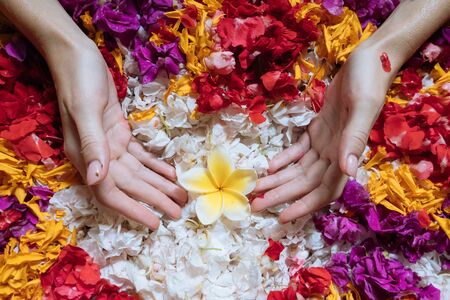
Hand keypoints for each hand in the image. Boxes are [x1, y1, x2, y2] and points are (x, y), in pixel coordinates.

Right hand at [49, 41, 186, 228]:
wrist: (78, 57)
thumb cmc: (79, 80)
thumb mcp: (85, 110)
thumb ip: (91, 145)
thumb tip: (95, 180)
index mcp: (85, 156)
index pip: (110, 192)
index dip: (132, 209)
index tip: (154, 222)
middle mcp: (98, 156)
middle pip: (131, 185)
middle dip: (155, 199)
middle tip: (179, 212)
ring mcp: (110, 145)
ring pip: (139, 172)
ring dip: (160, 185)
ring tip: (181, 196)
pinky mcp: (119, 133)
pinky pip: (140, 155)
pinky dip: (156, 165)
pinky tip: (171, 174)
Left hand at [252, 48, 390, 221]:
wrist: (370, 59)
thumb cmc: (369, 81)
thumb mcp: (362, 107)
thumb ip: (354, 139)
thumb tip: (348, 172)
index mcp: (346, 152)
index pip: (324, 189)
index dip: (304, 204)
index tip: (281, 216)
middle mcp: (336, 153)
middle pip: (305, 182)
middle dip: (281, 194)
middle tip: (255, 204)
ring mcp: (327, 141)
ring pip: (299, 168)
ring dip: (278, 179)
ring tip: (256, 189)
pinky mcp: (320, 128)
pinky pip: (300, 149)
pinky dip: (285, 158)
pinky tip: (270, 165)